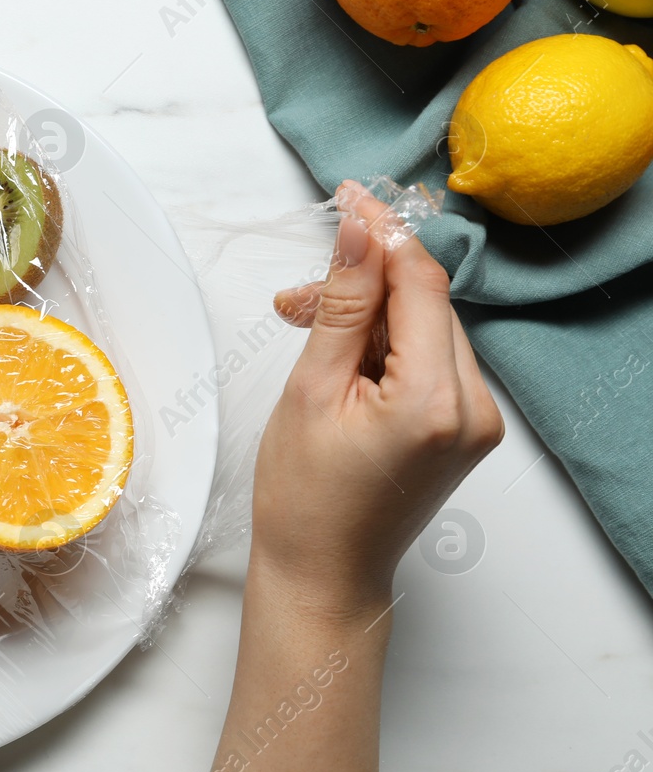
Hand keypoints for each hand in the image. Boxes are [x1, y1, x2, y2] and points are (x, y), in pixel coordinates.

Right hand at [251, 182, 503, 620]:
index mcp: (437, 401)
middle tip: (294, 296)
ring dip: (368, 317)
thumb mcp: (311, 388)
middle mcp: (475, 409)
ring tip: (306, 331)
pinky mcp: (465, 427)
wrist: (323, 573)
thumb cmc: (304, 497)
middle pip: (424, 305)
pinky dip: (384, 347)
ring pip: (425, 329)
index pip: (421, 285)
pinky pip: (429, 360)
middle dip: (363, 285)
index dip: (383, 235)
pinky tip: (341, 358)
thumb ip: (344, 304)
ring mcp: (477, 421)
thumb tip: (361, 231)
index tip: (349, 198)